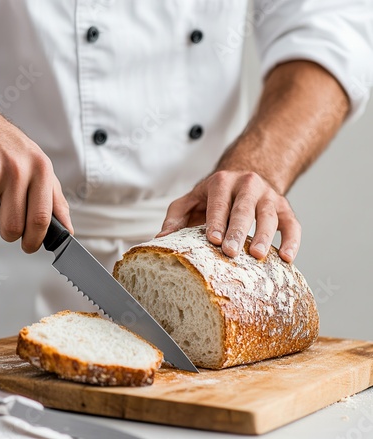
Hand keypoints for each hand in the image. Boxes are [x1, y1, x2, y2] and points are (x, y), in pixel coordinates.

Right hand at [0, 98, 72, 252]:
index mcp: (40, 169)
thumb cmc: (7, 146)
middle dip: (8, 234)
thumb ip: (54, 199)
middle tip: (5, 225)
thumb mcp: (38, 164)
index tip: (30, 247)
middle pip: (13, 227)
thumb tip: (66, 230)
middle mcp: (17, 170)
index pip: (42, 218)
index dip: (35, 240)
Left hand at [157, 170, 300, 261]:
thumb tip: (161, 240)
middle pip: (243, 209)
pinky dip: (292, 240)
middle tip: (231, 252)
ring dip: (265, 236)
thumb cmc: (213, 196)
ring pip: (269, 216)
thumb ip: (176, 217)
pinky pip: (292, 224)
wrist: (245, 178)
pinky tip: (287, 258)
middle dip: (238, 231)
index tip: (213, 240)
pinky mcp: (284, 208)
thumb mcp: (191, 200)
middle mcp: (248, 185)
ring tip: (258, 256)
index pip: (219, 203)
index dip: (216, 221)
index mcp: (222, 182)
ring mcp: (268, 196)